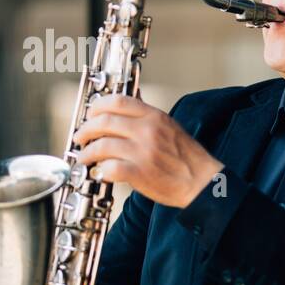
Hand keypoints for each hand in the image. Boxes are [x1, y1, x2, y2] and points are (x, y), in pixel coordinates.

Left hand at [73, 94, 223, 207]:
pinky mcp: (140, 173)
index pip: (117, 101)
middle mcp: (147, 131)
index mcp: (155, 117)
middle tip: (81, 137)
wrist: (203, 183)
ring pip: (102, 145)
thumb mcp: (170, 127)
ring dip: (88, 153)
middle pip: (104, 122)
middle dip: (86, 130)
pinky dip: (100, 170)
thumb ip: (148, 116)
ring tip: (85, 158)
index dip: (97, 106)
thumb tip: (130, 101)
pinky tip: (100, 172)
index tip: (90, 114)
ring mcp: (143, 152)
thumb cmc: (188, 159)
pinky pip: (109, 167)